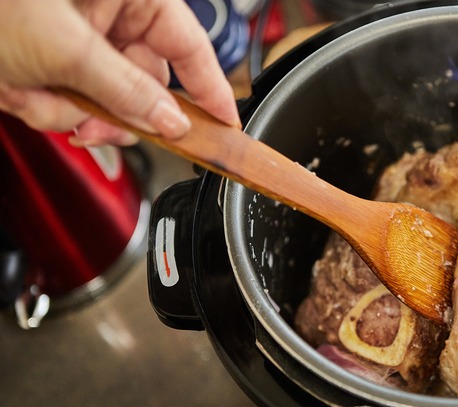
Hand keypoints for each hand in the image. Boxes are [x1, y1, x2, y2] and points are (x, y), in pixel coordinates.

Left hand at [0, 0, 240, 145]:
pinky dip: (43, 107)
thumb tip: (172, 121)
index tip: (227, 125)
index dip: (211, 89)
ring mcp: (80, 41)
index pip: (190, 46)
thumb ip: (129, 91)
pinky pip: (70, 102)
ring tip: (33, 96)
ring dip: (68, 112)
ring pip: (104, 102)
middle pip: (145, 84)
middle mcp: (109, 16)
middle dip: (115, 113)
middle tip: (97, 129)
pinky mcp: (54, 62)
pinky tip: (19, 92)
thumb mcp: (66, 49)